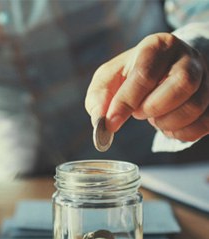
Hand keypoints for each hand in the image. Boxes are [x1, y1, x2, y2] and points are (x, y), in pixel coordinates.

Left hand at [85, 32, 208, 141]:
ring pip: (194, 107)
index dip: (125, 103)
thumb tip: (101, 120)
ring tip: (153, 117)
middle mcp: (187, 58)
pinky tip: (168, 125)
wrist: (168, 65)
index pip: (145, 75)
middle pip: (181, 86)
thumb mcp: (110, 77)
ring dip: (166, 122)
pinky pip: (204, 124)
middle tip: (139, 112)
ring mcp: (206, 77)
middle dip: (152, 108)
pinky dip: (181, 133)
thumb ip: (100, 97)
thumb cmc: (134, 72)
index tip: (111, 123)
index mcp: (157, 46)